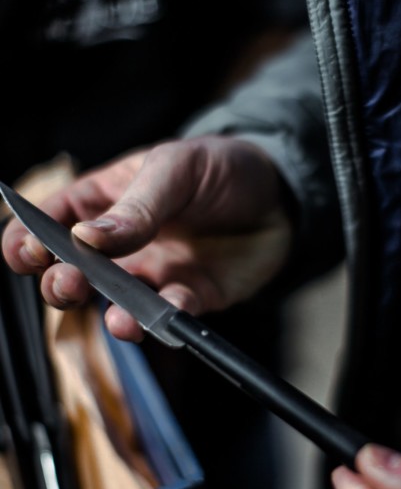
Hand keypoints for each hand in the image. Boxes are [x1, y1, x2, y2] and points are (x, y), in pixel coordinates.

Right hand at [2, 136, 292, 339]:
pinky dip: (163, 320)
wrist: (284, 194)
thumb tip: (84, 237)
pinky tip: (163, 313)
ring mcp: (154, 272)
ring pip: (117, 302)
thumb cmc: (223, 168)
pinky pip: (169, 315)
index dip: (28, 239)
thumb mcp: (176, 170)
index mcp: (106, 200)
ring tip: (116, 317)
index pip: (50, 221)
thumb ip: (134, 207)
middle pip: (73, 270)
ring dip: (110, 313)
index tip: (27, 252)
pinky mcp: (191, 296)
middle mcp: (123, 243)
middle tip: (65, 284)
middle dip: (60, 282)